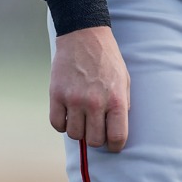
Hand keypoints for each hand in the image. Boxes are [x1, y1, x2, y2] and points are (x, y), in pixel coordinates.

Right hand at [50, 26, 129, 151]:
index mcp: (115, 99)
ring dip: (79, 130)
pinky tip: (68, 114)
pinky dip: (62, 124)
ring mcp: (74, 99)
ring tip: (82, 117)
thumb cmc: (107, 58)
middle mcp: (94, 102)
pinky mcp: (56, 94)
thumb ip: (122, 105)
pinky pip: (57, 124)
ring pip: (74, 134)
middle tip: (96, 127)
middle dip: (96, 138)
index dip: (115, 146)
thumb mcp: (124, 80)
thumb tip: (116, 129)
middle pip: (94, 140)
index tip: (112, 145)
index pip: (117, 138)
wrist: (84, 35)